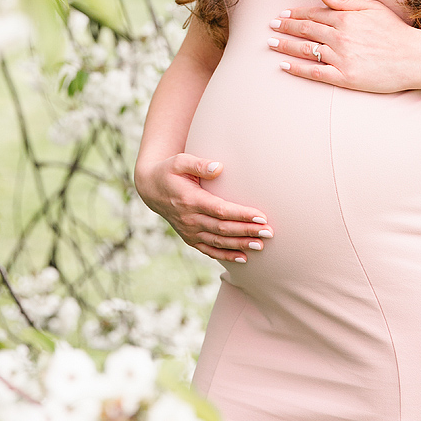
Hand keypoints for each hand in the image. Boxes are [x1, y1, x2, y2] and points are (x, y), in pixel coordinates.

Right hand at [134, 153, 272, 262]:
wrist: (151, 189)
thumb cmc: (169, 171)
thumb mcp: (179, 161)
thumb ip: (199, 164)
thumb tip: (219, 167)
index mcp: (190, 200)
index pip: (221, 210)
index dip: (241, 215)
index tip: (261, 217)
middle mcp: (190, 219)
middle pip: (223, 229)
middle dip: (247, 231)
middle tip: (269, 233)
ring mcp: (189, 231)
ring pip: (219, 242)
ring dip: (240, 245)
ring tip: (261, 245)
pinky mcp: (190, 238)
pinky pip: (210, 250)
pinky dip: (226, 255)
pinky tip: (243, 258)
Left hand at [267, 0, 420, 92]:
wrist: (414, 59)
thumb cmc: (395, 32)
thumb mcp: (372, 8)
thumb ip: (344, 0)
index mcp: (346, 18)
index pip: (315, 14)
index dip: (296, 13)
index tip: (283, 14)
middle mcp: (340, 36)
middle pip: (306, 30)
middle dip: (286, 27)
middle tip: (271, 26)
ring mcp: (341, 58)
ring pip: (306, 49)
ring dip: (286, 45)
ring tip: (271, 43)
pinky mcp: (345, 77)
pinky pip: (315, 72)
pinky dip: (297, 68)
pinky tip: (284, 65)